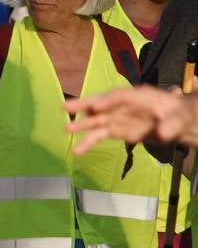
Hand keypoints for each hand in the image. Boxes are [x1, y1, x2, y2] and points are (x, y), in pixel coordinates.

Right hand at [64, 85, 194, 152]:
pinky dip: (88, 142)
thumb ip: (172, 124)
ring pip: (97, 121)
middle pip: (101, 104)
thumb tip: (162, 133)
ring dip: (82, 125)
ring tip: (66, 128)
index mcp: (139, 96)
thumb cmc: (181, 113)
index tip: (96, 107)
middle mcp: (124, 106)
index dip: (107, 101)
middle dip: (84, 105)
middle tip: (65, 107)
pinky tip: (77, 151)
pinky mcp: (118, 131)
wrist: (181, 123)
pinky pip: (100, 136)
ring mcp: (119, 118)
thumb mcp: (182, 116)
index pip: (120, 96)